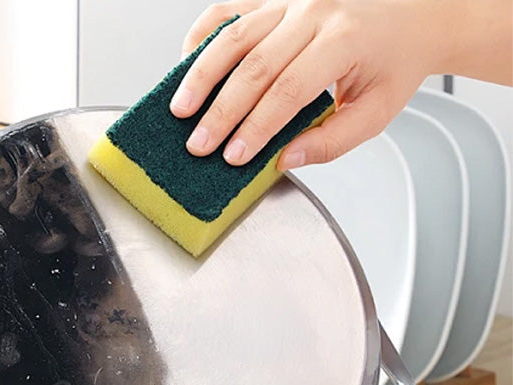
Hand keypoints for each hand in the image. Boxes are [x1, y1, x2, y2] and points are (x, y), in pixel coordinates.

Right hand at [170, 0, 441, 167]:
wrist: (414, 13)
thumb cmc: (394, 63)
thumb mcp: (376, 112)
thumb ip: (331, 141)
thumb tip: (285, 160)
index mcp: (344, 40)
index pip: (289, 91)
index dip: (257, 127)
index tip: (234, 156)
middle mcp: (315, 12)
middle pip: (254, 66)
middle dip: (222, 111)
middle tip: (199, 145)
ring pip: (235, 36)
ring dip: (202, 75)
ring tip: (180, 109)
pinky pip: (231, 9)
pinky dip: (204, 35)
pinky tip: (187, 62)